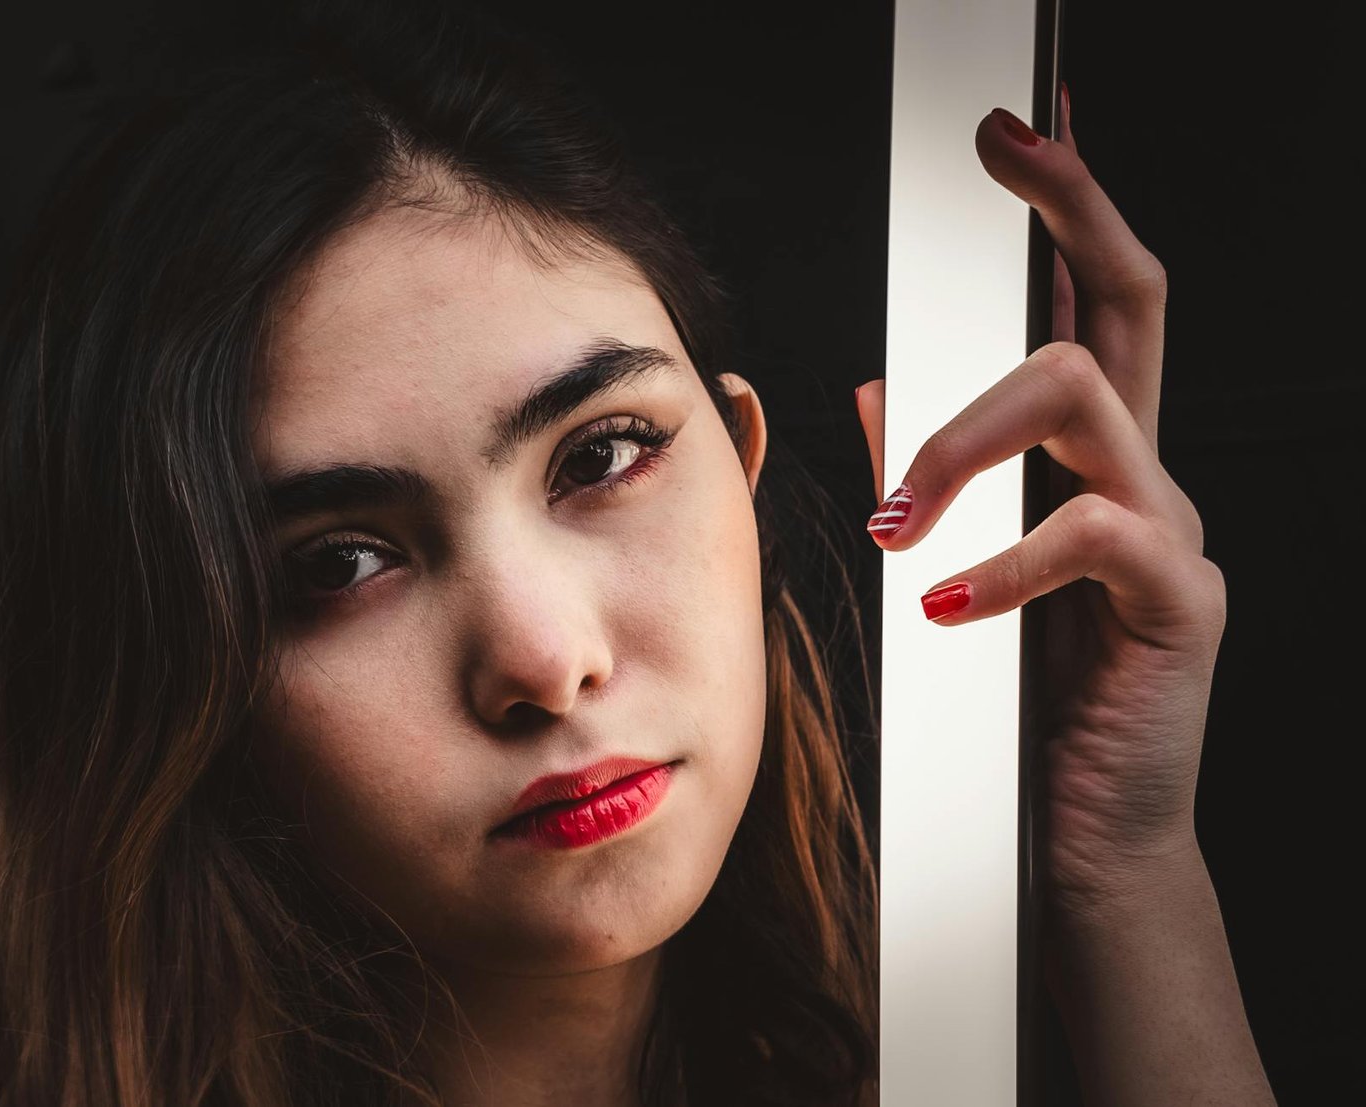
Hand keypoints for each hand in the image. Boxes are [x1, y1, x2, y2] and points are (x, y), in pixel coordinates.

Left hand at [852, 93, 1227, 917]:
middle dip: (1071, 206)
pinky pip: (1092, 534)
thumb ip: (936, 477)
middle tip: (1005, 146)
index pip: (1086, 303)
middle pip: (1127, 299)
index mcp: (1089, 459)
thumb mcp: (968, 567)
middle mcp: (1141, 473)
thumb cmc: (1016, 701)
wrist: (1076, 833)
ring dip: (962, 439)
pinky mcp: (1177, 604)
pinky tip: (945, 605)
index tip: (1011, 136)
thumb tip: (877, 390)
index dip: (1065, 207)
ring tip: (893, 521)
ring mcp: (1168, 532)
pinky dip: (1003, 563)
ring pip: (1079, 398)